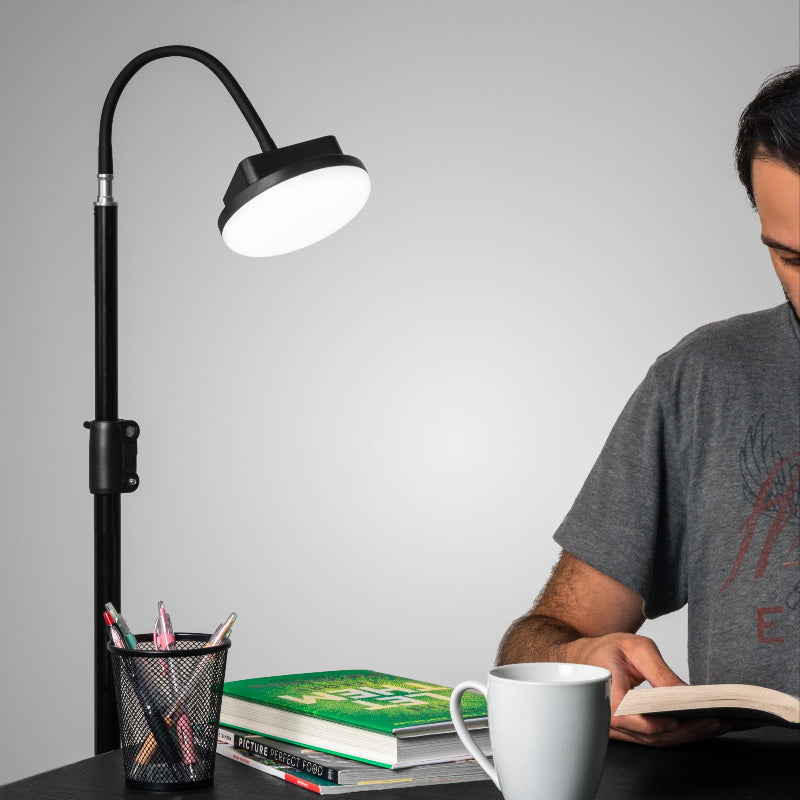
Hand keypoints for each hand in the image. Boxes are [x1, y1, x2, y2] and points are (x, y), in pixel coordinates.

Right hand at [568, 632, 729, 745]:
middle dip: (690, 731)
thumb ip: (660, 671)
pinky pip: (649, 738)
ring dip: (686, 735)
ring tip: (714, 725)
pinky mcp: (622, 731)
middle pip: (655, 736)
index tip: (700, 716)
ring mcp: (615, 730)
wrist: (580, 658)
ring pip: (654, 741)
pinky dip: (673, 734)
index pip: (644, 722)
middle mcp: (610, 721)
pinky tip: (693, 726)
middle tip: (719, 722)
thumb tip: (687, 693)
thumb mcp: (635, 648)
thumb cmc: (605, 650)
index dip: (673, 723)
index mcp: (610, 698)